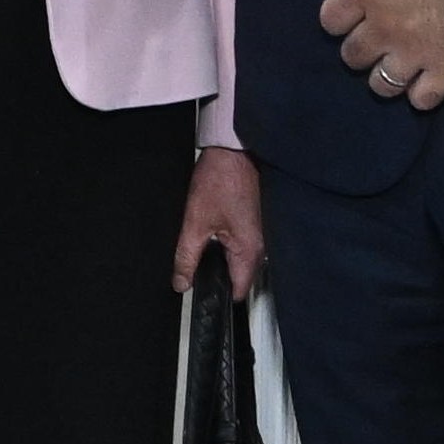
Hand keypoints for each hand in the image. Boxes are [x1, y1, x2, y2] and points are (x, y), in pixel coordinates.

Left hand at [176, 142, 266, 296]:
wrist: (233, 149)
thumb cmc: (220, 179)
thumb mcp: (195, 222)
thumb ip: (186, 257)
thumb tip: (181, 282)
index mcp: (249, 251)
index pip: (238, 291)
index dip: (218, 294)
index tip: (201, 290)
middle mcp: (262, 246)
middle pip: (239, 276)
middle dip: (219, 275)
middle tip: (197, 264)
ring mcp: (262, 233)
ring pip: (241, 260)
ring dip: (224, 258)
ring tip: (206, 243)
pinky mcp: (258, 222)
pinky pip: (244, 244)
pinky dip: (229, 243)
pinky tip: (216, 231)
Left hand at [317, 0, 443, 108]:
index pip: (331, 20)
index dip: (340, 18)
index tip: (354, 14)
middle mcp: (383, 26)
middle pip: (353, 56)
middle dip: (362, 49)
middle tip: (380, 39)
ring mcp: (414, 50)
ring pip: (383, 84)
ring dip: (387, 77)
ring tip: (401, 66)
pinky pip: (424, 98)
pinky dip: (422, 94)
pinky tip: (428, 82)